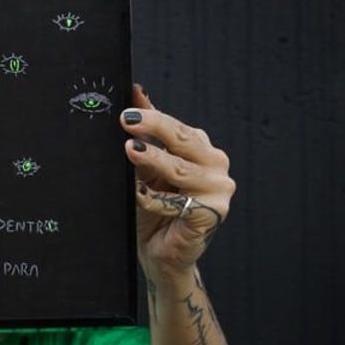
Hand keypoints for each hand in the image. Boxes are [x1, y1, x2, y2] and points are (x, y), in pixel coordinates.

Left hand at [120, 84, 234, 280]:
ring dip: (153, 160)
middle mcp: (215, 165)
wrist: (158, 254)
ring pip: (181, 170)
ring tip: (130, 150)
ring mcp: (218, 189)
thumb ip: (145, 131)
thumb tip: (136, 91)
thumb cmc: (152, 210)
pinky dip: (154, 199)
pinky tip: (137, 194)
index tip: (127, 109)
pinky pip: (177, 202)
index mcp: (202, 150)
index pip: (177, 127)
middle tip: (126, 120)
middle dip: (155, 127)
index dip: (152, 116)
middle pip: (184, 140)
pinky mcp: (212, 213)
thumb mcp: (145, 167)